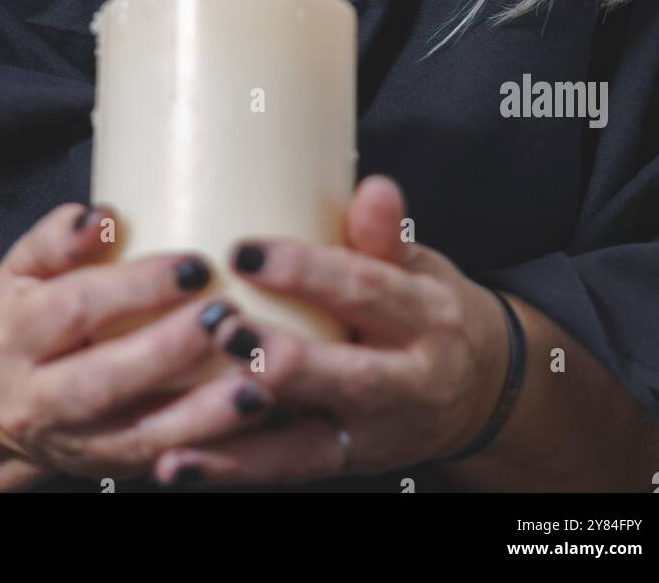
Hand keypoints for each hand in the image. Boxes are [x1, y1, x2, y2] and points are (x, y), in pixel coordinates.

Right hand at [0, 202, 283, 484]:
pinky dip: (211, 448)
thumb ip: (58, 238)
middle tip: (229, 320)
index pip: (75, 308)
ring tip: (256, 386)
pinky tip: (254, 419)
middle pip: (104, 382)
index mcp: (12, 337)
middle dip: (171, 353)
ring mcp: (72, 444)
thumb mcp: (24, 269)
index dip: (136, 287)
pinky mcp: (106, 470)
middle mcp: (35, 400)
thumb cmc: (25, 316)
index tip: (196, 265)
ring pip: (138, 437)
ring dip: (202, 416)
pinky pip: (161, 464)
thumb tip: (104, 215)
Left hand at [151, 176, 510, 485]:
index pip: (366, 290)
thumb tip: (375, 187)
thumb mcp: (419, 266)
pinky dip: (232, 470)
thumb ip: (384, 235)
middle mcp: (410, 382)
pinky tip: (180, 462)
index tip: (244, 251)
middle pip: (346, 376)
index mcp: (427, 317)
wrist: (478, 390)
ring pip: (309, 439)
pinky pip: (287, 469)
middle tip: (222, 328)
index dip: (307, 271)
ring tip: (184, 416)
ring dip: (244, 429)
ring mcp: (376, 432)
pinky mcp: (346, 463)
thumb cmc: (426, 308)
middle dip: (283, 359)